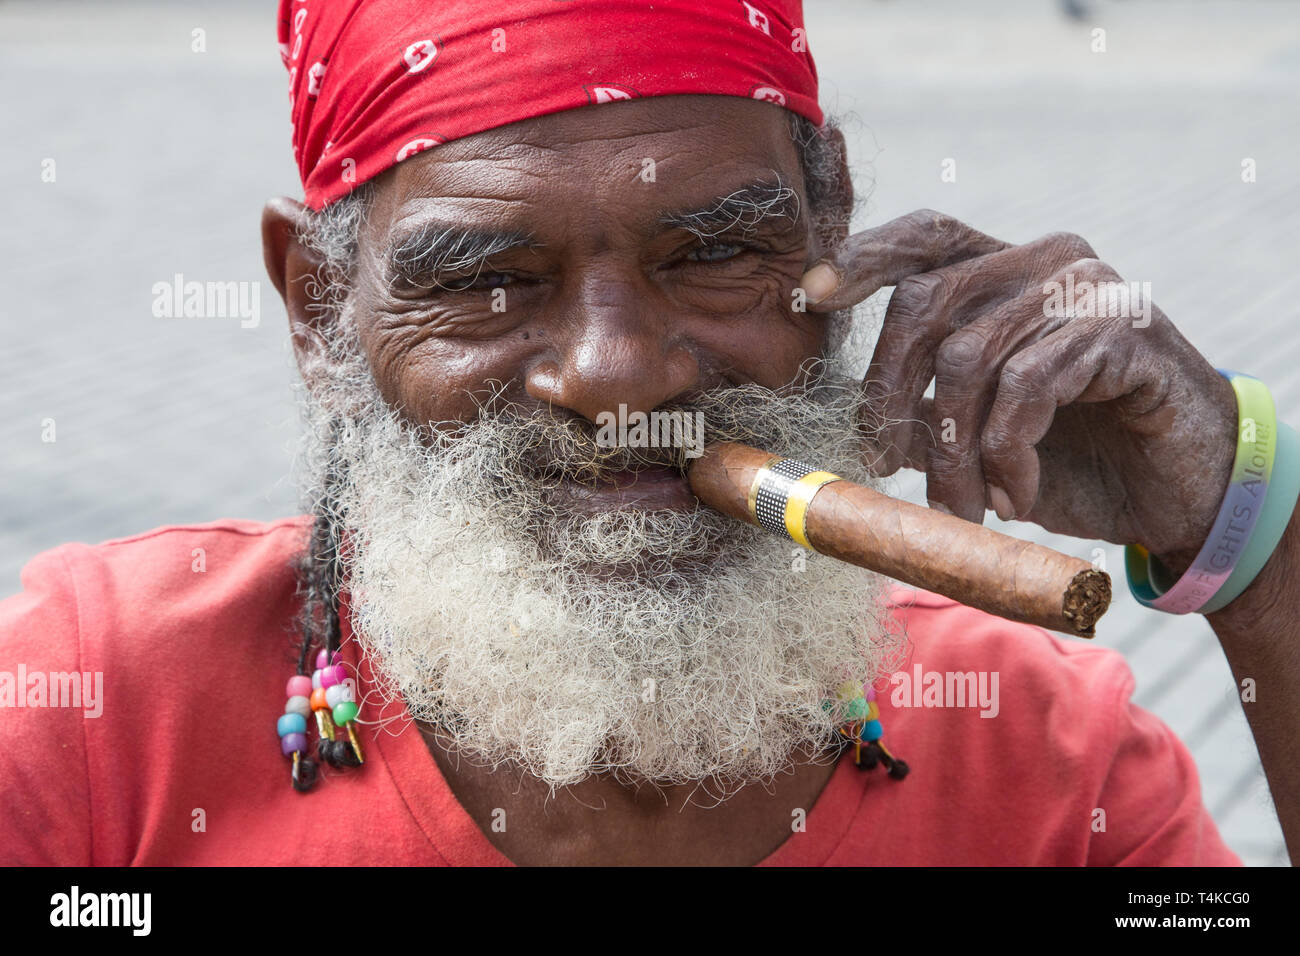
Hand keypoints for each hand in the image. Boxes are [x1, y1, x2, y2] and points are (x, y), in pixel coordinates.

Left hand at [801, 209, 1237, 568]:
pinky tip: (1014, 497)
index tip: (811, 296)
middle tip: (878, 464)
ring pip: (969, 358)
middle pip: (925, 300)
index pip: (924, 238)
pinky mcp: (1124, 326)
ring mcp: (1088, 286)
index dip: (862, 259)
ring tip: (963, 507)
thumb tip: (843, 415)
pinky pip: (1026, 388)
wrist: (1179, 495)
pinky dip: (1006, 455)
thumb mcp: (975, 440)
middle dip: (887, 393)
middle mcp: (1043, 262)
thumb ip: (917, 414)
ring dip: (952, 453)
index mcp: (1003, 273)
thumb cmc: (1073, 460)